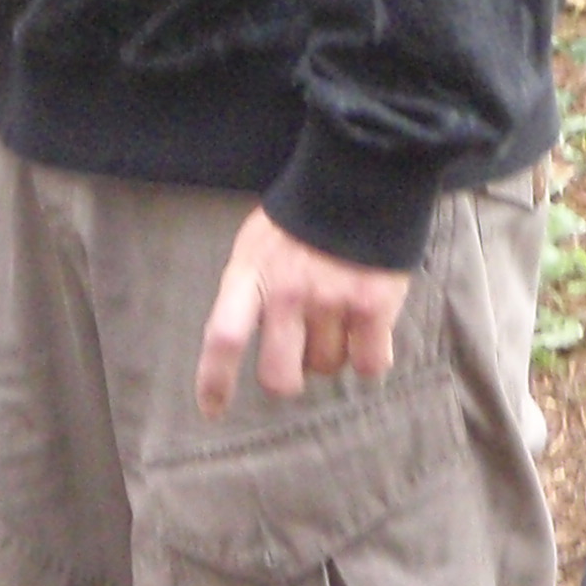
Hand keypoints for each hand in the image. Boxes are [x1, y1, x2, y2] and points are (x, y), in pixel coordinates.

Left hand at [195, 207, 411, 420]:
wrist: (360, 175)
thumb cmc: (304, 213)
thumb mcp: (259, 243)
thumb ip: (251, 288)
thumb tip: (249, 338)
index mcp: (250, 274)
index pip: (224, 338)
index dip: (215, 380)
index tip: (213, 410)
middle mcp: (287, 293)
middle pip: (279, 376)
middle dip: (290, 377)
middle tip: (300, 356)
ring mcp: (330, 300)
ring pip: (328, 367)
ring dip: (334, 353)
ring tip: (340, 313)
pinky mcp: (372, 306)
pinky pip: (369, 363)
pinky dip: (371, 355)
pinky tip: (371, 328)